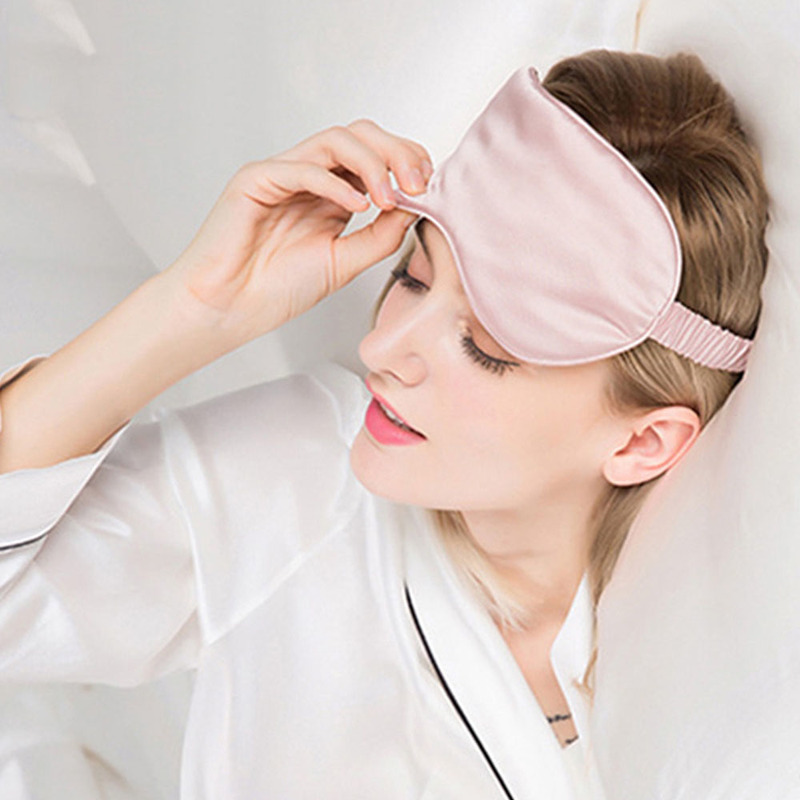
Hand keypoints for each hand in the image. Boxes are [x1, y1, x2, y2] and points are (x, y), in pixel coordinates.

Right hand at [166, 119, 430, 345]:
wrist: (229, 311)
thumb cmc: (276, 289)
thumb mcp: (346, 262)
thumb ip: (380, 235)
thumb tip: (416, 208)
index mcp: (330, 194)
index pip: (375, 157)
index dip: (405, 162)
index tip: (429, 187)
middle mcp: (309, 177)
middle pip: (360, 136)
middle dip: (396, 152)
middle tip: (418, 182)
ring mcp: (282, 174)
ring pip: (335, 140)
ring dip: (372, 162)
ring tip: (389, 196)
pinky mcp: (255, 180)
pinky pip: (302, 167)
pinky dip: (335, 182)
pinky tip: (357, 206)